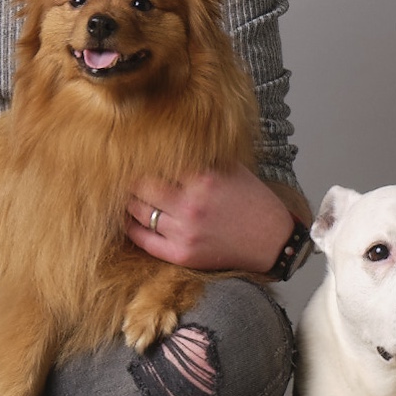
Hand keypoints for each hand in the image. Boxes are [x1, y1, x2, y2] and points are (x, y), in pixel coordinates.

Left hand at [127, 163, 295, 273]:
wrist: (272, 240)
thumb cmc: (251, 200)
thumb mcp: (230, 168)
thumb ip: (200, 156)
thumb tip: (170, 141)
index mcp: (203, 178)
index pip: (156, 164)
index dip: (141, 158)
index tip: (131, 154)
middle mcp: (191, 205)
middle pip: (141, 187)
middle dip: (130, 180)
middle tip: (123, 175)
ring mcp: (185, 232)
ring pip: (139, 213)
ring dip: (129, 202)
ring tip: (125, 195)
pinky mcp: (182, 254)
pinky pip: (144, 240)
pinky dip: (131, 228)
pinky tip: (128, 219)